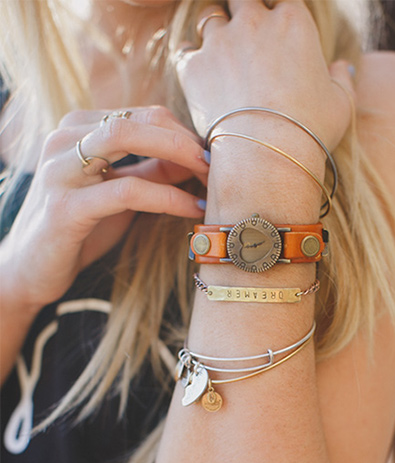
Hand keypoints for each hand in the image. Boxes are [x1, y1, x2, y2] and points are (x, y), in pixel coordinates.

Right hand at [0, 106, 208, 310]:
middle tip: (216, 164)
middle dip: (185, 138)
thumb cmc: (80, 228)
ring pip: (125, 137)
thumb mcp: (120, 192)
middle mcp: (64, 139)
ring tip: (209, 181)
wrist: (31, 270)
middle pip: (138, 117)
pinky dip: (168, 197)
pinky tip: (192, 209)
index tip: (212, 156)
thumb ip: (151, 171)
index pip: (142, 114)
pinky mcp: (65, 206)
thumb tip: (194, 158)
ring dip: (179, 156)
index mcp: (78, 130)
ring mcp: (60, 169)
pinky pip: (127, 190)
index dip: (184, 132)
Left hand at [176, 0, 354, 148]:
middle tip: (245, 40)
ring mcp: (221, 41)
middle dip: (243, 12)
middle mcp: (254, 21)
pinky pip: (185, 50)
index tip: (275, 35)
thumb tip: (342, 67)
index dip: (276, 15)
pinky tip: (199, 77)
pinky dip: (191, 59)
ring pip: (210, 17)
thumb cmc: (310, 131)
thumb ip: (342, 78)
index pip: (281, 0)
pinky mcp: (194, 66)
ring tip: (221, 58)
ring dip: (216, 33)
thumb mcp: (341, 105)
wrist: (267, 156)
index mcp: (293, 21)